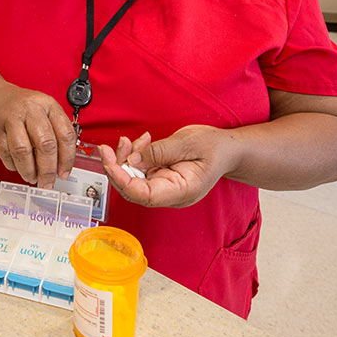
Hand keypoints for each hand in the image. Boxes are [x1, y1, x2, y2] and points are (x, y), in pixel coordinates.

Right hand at [0, 83, 76, 188]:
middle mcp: (30, 108)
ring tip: (32, 177)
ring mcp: (10, 117)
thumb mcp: (42, 112)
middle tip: (47, 182)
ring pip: (23, 151)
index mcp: (48, 105)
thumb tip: (60, 166)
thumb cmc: (20, 108)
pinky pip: (5, 153)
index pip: (65, 134)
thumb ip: (54, 134)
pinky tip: (17, 166)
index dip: (67, 159)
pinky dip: (13, 165)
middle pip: (45, 144)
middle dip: (48, 170)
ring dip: (29, 170)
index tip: (64, 173)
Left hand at [99, 125, 238, 207]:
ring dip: (125, 160)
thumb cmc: (214, 148)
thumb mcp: (187, 142)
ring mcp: (165, 187)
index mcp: (182, 191)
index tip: (110, 163)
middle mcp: (171, 194)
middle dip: (117, 167)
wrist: (227, 149)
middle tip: (109, 147)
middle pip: (133, 189)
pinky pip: (140, 172)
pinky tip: (141, 143)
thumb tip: (132, 160)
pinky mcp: (161, 178)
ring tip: (129, 141)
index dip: (122, 181)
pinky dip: (135, 157)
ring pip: (134, 180)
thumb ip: (159, 152)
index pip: (144, 195)